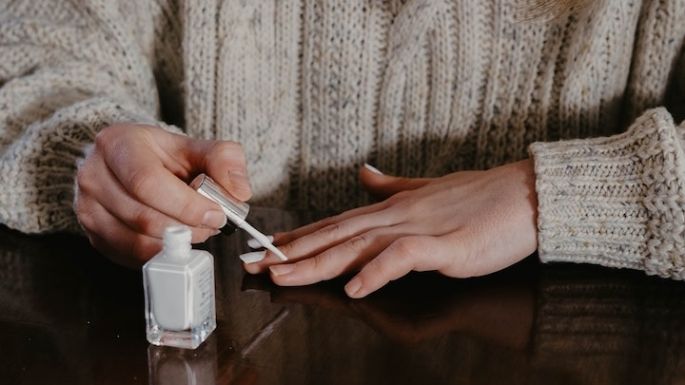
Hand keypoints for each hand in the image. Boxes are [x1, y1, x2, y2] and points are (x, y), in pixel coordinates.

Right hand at [74, 123, 250, 265]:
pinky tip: (176, 239)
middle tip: (212, 225)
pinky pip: (131, 256)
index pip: (148, 182)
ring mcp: (87, 208)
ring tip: (197, 230)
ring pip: (136, 242)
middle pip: (143, 217)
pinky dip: (161, 254)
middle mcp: (93, 175)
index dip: (186, 205)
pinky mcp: (93, 235)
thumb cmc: (163, 157)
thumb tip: (239, 191)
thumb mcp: (196, 147)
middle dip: (187, 228)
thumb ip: (225, 160)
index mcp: (117, 144)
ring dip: (176, 245)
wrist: (129, 163)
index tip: (216, 214)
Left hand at [244, 160, 537, 297]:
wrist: (526, 194)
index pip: (336, 223)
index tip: (267, 248)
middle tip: (254, 263)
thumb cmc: (481, 197)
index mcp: (392, 208)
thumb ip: (393, 187)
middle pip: (336, 235)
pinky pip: (402, 257)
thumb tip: (364, 175)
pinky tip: (354, 287)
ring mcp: (419, 229)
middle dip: (292, 251)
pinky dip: (375, 271)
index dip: (300, 237)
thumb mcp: (428, 190)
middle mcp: (397, 215)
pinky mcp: (445, 245)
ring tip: (284, 274)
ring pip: (358, 245)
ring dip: (318, 261)